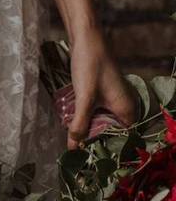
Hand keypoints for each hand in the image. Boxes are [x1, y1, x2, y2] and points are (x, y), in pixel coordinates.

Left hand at [67, 28, 136, 148]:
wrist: (87, 40)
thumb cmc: (90, 67)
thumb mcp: (84, 98)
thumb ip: (80, 124)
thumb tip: (73, 148)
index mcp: (127, 110)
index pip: (123, 140)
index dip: (108, 151)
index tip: (91, 161)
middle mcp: (125, 107)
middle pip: (112, 133)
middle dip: (95, 142)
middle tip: (77, 155)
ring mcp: (114, 100)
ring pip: (103, 123)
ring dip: (89, 131)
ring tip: (73, 144)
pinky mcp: (104, 95)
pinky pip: (97, 113)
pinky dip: (87, 120)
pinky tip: (74, 125)